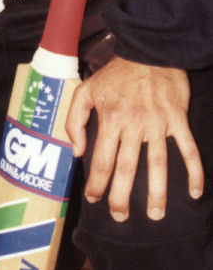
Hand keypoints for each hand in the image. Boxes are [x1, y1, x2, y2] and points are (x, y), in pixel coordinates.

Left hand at [66, 56, 203, 221]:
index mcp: (110, 119)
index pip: (102, 160)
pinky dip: (194, 171)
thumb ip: (75, 120)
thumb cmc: (115, 74)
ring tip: (156, 215)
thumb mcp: (85, 90)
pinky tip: (194, 192)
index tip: (94, 198)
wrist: (148, 51)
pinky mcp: (178, 120)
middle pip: (128, 168)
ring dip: (157, 192)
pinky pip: (188, 149)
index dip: (97, 183)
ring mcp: (158, 123)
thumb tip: (77, 151)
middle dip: (122, 196)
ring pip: (158, 164)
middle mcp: (134, 124)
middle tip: (120, 217)